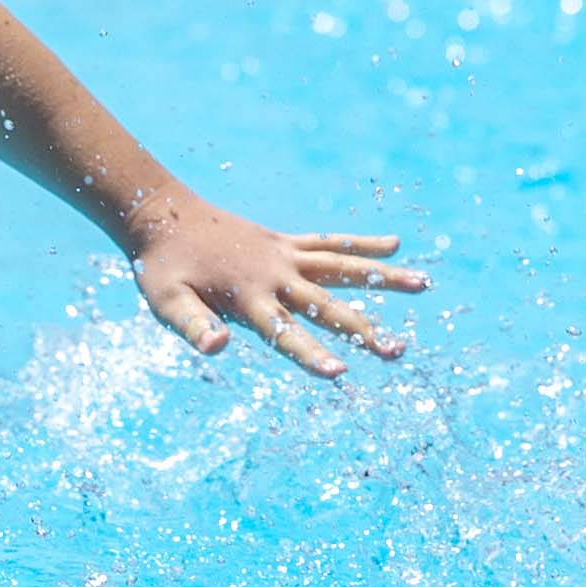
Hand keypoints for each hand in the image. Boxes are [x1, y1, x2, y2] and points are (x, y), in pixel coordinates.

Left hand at [128, 202, 420, 378]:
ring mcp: (284, 255)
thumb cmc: (161, 268)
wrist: (161, 213)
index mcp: (248, 297)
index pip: (285, 332)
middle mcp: (275, 275)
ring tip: (424, 285)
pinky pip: (329, 243)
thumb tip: (219, 346)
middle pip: (327, 306)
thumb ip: (192, 325)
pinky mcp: (285, 242)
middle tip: (400, 351)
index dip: (312, 355)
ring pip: (343, 267)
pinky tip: (395, 244)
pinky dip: (361, 244)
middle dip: (364, 329)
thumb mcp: (166, 302)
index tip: (342, 373)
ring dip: (383, 277)